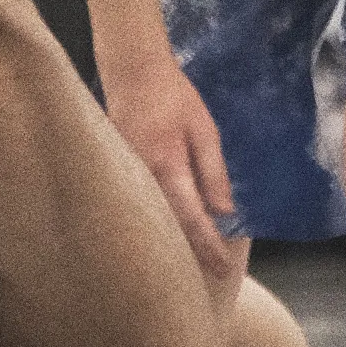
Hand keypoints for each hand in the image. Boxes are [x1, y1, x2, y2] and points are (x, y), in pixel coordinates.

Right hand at [104, 50, 246, 284]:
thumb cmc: (173, 97)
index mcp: (168, 167)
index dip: (208, 246)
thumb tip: (225, 212)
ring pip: (152, 219)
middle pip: (168, 228)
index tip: (224, 269)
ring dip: (173, 240)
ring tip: (193, 262)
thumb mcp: (204, 130)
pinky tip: (170, 229)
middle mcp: (143, 178)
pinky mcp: (119, 173)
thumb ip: (214, 172)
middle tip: (212, 275)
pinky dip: (158, 220)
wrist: (132, 71)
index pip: (192, 218)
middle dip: (190, 253)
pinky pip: (141, 205)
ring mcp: (126, 177)